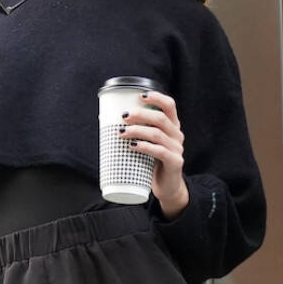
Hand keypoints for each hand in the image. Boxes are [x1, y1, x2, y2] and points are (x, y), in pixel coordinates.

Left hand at [121, 90, 188, 217]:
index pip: (169, 105)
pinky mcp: (175, 162)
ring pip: (157, 134)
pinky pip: (159, 151)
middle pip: (160, 118)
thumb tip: (105, 120)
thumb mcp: (148, 144)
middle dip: (140, 115)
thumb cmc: (153, 163)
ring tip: (122, 132)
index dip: (156, 97)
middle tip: (124, 116)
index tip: (140, 95)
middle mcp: (177, 135)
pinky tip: (132, 145)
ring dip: (137, 131)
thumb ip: (136, 132)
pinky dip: (144, 146)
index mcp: (172, 126)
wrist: (167, 187)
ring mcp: (177, 149)